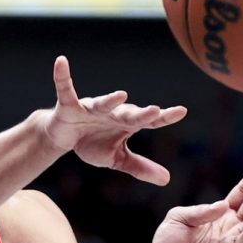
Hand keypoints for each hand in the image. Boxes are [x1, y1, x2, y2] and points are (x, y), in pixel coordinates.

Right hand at [38, 56, 186, 184]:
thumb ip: (140, 167)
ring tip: (121, 95)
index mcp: (126, 123)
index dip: (164, 117)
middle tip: (154, 111)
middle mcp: (112, 112)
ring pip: (103, 103)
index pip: (149, 120)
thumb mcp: (117, 159)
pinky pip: (65, 89)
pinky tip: (61, 62)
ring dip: (110, 100)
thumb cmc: (93, 143)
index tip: (181, 111)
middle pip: (128, 113)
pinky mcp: (69, 105)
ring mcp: (91, 107)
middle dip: (140, 113)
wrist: (64, 139)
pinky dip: (62, 76)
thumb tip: (167, 180)